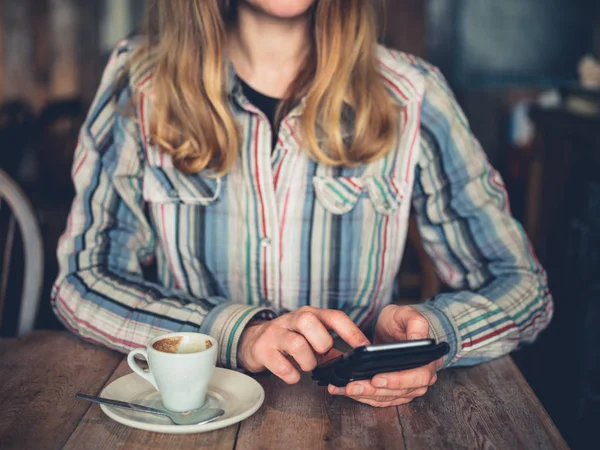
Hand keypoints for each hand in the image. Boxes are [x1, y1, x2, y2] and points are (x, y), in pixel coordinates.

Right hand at [239, 306, 369, 383]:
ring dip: (307, 361)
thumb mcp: (310, 337)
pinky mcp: (262, 350)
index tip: (364, 347)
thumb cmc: (289, 339)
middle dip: (321, 343)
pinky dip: (292, 375)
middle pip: (310, 322)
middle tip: (321, 354)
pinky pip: (281, 365)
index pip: (334, 316)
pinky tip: (293, 375)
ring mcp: (275, 333)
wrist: (253, 341)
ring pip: (296, 343)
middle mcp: (292, 319)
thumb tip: (354, 361)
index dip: (351, 332)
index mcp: (310, 314)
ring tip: (307, 366)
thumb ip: (331, 348)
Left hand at [328, 305, 441, 406]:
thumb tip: (417, 339)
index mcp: (428, 360)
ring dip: (366, 396)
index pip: (417, 377)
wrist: (393, 328)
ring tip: (346, 389)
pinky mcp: (394, 391)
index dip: (397, 380)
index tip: (376, 379)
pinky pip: (381, 399)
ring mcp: (408, 387)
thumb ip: (416, 323)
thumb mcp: (407, 314)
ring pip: (388, 398)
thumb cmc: (401, 321)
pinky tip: (347, 391)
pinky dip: (364, 397)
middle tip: (353, 387)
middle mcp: (421, 378)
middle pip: (399, 392)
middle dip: (374, 391)